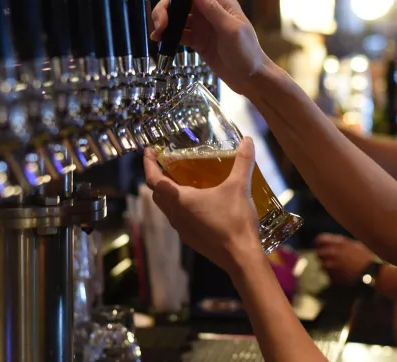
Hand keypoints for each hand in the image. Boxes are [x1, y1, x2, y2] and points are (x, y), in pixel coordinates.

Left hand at [143, 138, 263, 274]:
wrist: (240, 257)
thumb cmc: (234, 220)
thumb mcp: (239, 187)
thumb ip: (243, 162)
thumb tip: (248, 140)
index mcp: (180, 200)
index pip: (153, 180)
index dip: (148, 164)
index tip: (149, 152)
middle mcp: (176, 215)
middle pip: (157, 194)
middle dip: (157, 178)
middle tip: (166, 164)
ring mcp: (182, 230)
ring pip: (166, 208)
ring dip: (168, 194)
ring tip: (181, 181)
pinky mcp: (191, 239)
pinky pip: (178, 219)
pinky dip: (179, 207)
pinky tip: (197, 203)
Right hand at [150, 0, 270, 94]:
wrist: (250, 78)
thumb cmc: (248, 53)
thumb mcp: (231, 30)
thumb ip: (213, 9)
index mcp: (220, 2)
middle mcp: (209, 11)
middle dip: (166, 7)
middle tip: (160, 24)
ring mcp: (203, 26)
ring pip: (177, 16)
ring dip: (164, 21)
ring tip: (158, 34)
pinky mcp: (198, 41)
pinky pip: (179, 33)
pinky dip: (168, 35)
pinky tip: (161, 40)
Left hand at [315, 233, 374, 285]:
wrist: (371, 273)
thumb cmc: (364, 257)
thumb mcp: (353, 244)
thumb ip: (340, 242)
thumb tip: (329, 241)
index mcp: (337, 244)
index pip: (319, 240)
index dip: (318, 242)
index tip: (318, 245)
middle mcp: (331, 254)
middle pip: (318, 253)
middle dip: (323, 255)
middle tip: (330, 258)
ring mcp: (331, 267)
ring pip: (322, 265)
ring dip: (328, 266)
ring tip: (340, 268)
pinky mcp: (332, 277)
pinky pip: (329, 275)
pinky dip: (333, 275)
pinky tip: (343, 274)